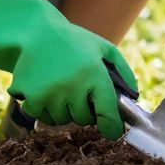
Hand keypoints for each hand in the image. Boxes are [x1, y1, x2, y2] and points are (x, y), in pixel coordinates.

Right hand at [0, 0, 133, 137]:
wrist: (35, 33)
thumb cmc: (73, 42)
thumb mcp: (104, 48)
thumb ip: (123, 72)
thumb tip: (134, 97)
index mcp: (93, 73)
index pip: (107, 112)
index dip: (112, 127)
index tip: (112, 132)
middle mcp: (72, 86)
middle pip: (83, 119)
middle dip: (84, 109)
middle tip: (78, 91)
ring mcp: (50, 93)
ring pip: (61, 120)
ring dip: (63, 110)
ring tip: (60, 86)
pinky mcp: (30, 97)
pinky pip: (41, 117)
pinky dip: (44, 108)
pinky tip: (45, 89)